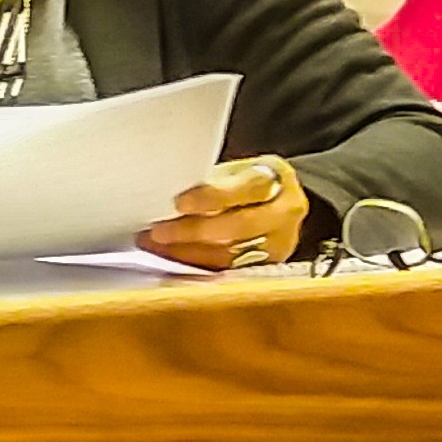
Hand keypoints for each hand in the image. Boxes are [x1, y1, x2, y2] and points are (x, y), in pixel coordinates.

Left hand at [139, 155, 306, 271]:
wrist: (278, 203)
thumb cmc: (247, 182)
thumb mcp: (234, 170)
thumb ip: (211, 181)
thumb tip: (165, 196)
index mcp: (276, 178)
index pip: (244, 188)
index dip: (211, 197)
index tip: (179, 203)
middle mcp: (285, 212)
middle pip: (239, 226)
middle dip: (194, 231)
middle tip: (158, 231)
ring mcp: (280, 244)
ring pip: (232, 254)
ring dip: (188, 251)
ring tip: (156, 245)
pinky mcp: (268, 267)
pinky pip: (228, 270)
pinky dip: (196, 264)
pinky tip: (173, 256)